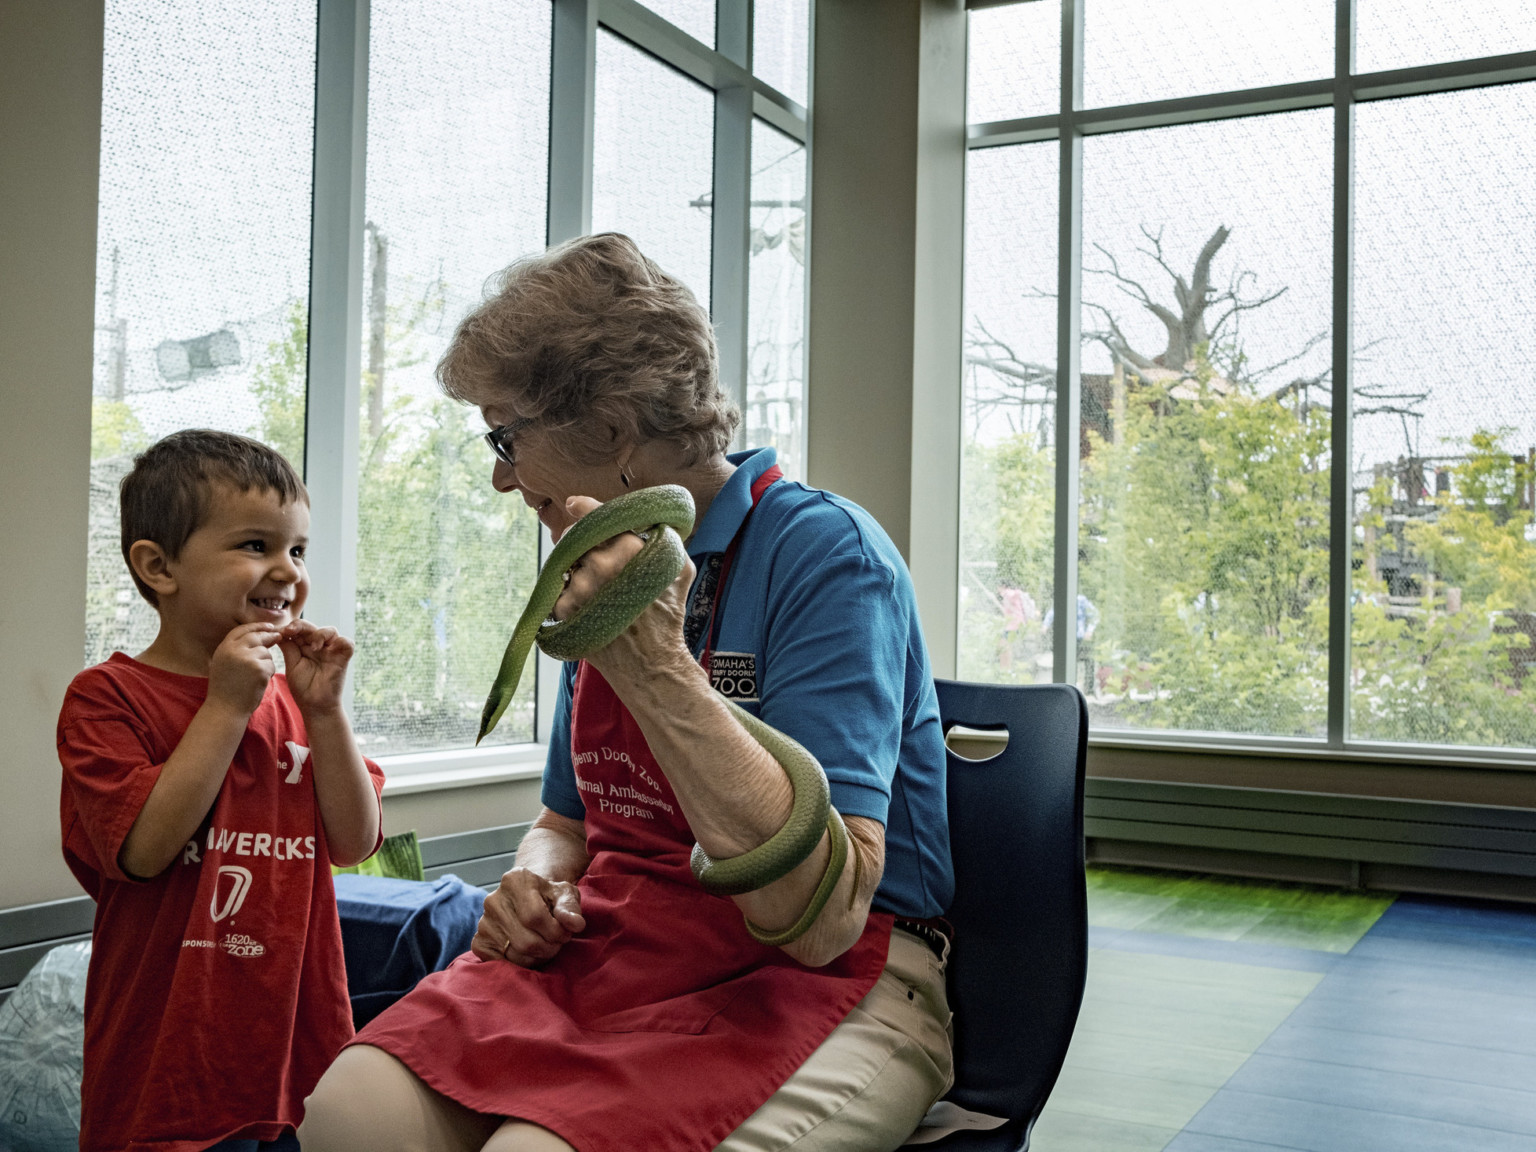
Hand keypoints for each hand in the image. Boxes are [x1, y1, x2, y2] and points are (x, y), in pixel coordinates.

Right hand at [207, 623, 281, 715]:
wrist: (225, 709)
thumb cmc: (225, 689)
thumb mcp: (223, 663)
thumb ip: (236, 649)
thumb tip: (257, 636)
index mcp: (224, 648)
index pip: (241, 629)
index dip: (256, 626)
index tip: (268, 627)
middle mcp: (234, 650)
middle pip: (256, 636)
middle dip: (269, 637)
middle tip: (278, 637)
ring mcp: (247, 659)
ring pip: (266, 653)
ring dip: (266, 662)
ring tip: (254, 677)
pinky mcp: (259, 669)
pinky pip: (271, 665)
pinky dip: (268, 672)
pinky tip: (258, 682)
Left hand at [278, 619, 353, 714]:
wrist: (315, 706)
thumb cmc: (303, 688)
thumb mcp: (292, 664)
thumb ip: (289, 647)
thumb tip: (279, 631)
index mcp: (306, 647)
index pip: (300, 630)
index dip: (291, 627)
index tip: (281, 632)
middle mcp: (320, 646)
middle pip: (314, 627)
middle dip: (301, 626)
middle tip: (290, 630)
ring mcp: (332, 651)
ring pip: (331, 630)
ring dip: (320, 634)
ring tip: (313, 646)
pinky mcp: (344, 658)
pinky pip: (347, 643)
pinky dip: (340, 641)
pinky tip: (326, 649)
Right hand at [470, 866, 585, 967]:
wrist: (530, 900)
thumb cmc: (550, 897)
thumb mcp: (566, 895)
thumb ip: (570, 907)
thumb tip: (575, 924)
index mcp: (515, 880)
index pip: (535, 917)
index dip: (556, 931)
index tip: (566, 933)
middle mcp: (493, 899)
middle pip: (526, 940)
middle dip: (549, 947)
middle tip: (557, 942)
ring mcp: (483, 922)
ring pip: (516, 954)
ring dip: (537, 957)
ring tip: (545, 946)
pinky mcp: (479, 941)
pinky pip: (501, 963)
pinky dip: (520, 964)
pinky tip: (529, 953)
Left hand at [554, 495, 695, 683]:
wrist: (651, 660)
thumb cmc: (667, 614)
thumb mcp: (679, 568)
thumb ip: (663, 538)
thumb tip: (648, 520)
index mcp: (629, 548)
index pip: (598, 515)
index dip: (584, 507)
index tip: (573, 504)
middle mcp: (602, 564)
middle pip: (576, 537)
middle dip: (579, 540)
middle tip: (589, 554)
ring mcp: (580, 587)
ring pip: (566, 563)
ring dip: (575, 569)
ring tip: (596, 590)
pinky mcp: (564, 609)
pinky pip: (558, 589)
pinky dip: (567, 593)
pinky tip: (587, 606)